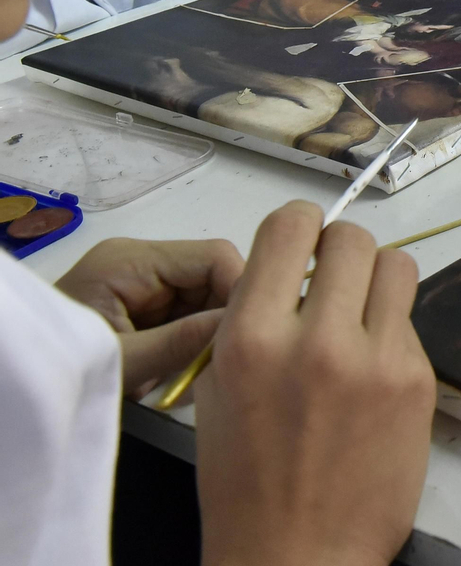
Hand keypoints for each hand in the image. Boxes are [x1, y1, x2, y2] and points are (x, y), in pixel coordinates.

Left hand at [55, 238, 244, 397]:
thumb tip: (241, 327)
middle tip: (225, 362)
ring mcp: (143, 283)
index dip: (240, 289)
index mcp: (132, 261)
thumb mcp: (122, 361)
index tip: (249, 335)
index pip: (213, 257)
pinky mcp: (143, 305)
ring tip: (196, 376)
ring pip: (205, 300)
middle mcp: (142, 262)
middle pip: (212, 277)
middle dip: (222, 318)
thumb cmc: (59, 368)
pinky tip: (180, 374)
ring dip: (207, 336)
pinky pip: (187, 316)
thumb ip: (182, 342)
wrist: (16, 391)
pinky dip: (191, 344)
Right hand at [195, 203, 434, 565]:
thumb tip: (292, 271)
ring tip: (362, 316)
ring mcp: (375, 359)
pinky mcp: (417, 381)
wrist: (297, 555)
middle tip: (335, 286)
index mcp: (252, 337)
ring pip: (398, 266)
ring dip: (379, 281)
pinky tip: (373, 372)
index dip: (300, 230)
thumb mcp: (219, 389)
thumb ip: (254, 319)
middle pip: (352, 239)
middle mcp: (317, 339)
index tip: (304, 247)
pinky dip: (393, 333)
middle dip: (342, 254)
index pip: (291, 227)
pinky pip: (411, 324)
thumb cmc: (245, 481)